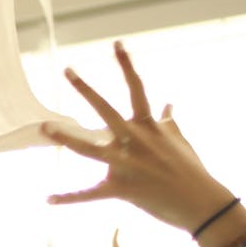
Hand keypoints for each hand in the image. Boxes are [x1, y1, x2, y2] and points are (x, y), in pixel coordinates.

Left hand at [40, 42, 236, 233]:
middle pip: (106, 110)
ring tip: (44, 127)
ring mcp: (127, 164)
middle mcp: (135, 141)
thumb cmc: (191, 170)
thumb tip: (168, 104)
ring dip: (65, 138)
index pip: (136, 88)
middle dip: (85, 89)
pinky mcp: (121, 189)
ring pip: (89, 149)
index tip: (116, 43)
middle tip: (66, 70)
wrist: (201, 203)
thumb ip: (168, 121)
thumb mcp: (180, 141)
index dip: (126, 64)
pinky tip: (48, 199)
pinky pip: (90, 194)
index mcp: (148, 126)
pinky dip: (69, 198)